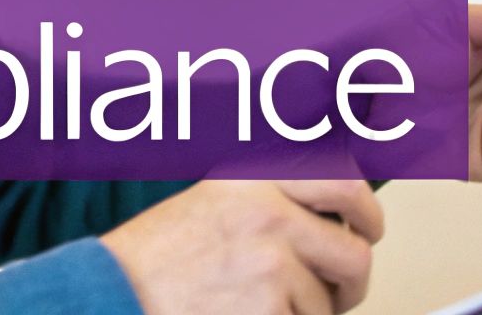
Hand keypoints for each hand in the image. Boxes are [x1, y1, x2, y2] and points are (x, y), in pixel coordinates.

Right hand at [101, 179, 382, 314]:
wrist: (114, 291)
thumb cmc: (156, 256)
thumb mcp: (214, 202)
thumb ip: (269, 201)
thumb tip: (329, 222)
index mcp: (255, 181)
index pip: (344, 183)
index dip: (367, 214)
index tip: (367, 230)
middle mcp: (268, 215)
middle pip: (354, 254)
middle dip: (352, 284)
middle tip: (338, 293)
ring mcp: (271, 264)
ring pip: (328, 304)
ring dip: (305, 314)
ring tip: (260, 307)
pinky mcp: (269, 309)